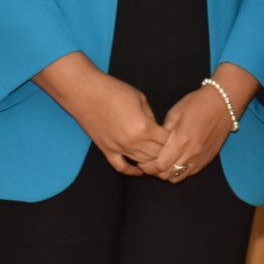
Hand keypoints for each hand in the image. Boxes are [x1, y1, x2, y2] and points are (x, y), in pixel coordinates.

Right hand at [34, 53, 167, 175]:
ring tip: (160, 160)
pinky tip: (139, 171)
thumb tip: (156, 128)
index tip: (177, 137)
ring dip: (151, 162)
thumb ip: (151, 117)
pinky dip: (131, 171)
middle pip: (156, 155)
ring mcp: (119, 148)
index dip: (173, 140)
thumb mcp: (141, 99)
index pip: (166, 141)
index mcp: (144, 128)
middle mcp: (133, 142)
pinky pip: (121, 167)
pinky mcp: (106, 150)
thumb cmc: (114, 91)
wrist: (86, 93)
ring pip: (141, 163)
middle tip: (171, 150)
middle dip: (166, 152)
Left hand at [149, 63, 259, 182]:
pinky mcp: (208, 159)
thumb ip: (163, 132)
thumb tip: (154, 144)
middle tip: (149, 163)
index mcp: (181, 141)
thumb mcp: (175, 113)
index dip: (148, 167)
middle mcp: (192, 154)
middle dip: (155, 172)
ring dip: (168, 173)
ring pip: (179, 177)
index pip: (160, 165)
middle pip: (167, 174)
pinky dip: (180, 171)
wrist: (224, 102)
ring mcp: (201, 158)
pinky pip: (190, 173)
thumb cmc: (198, 103)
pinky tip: (177, 161)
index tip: (142, 163)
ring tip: (163, 163)